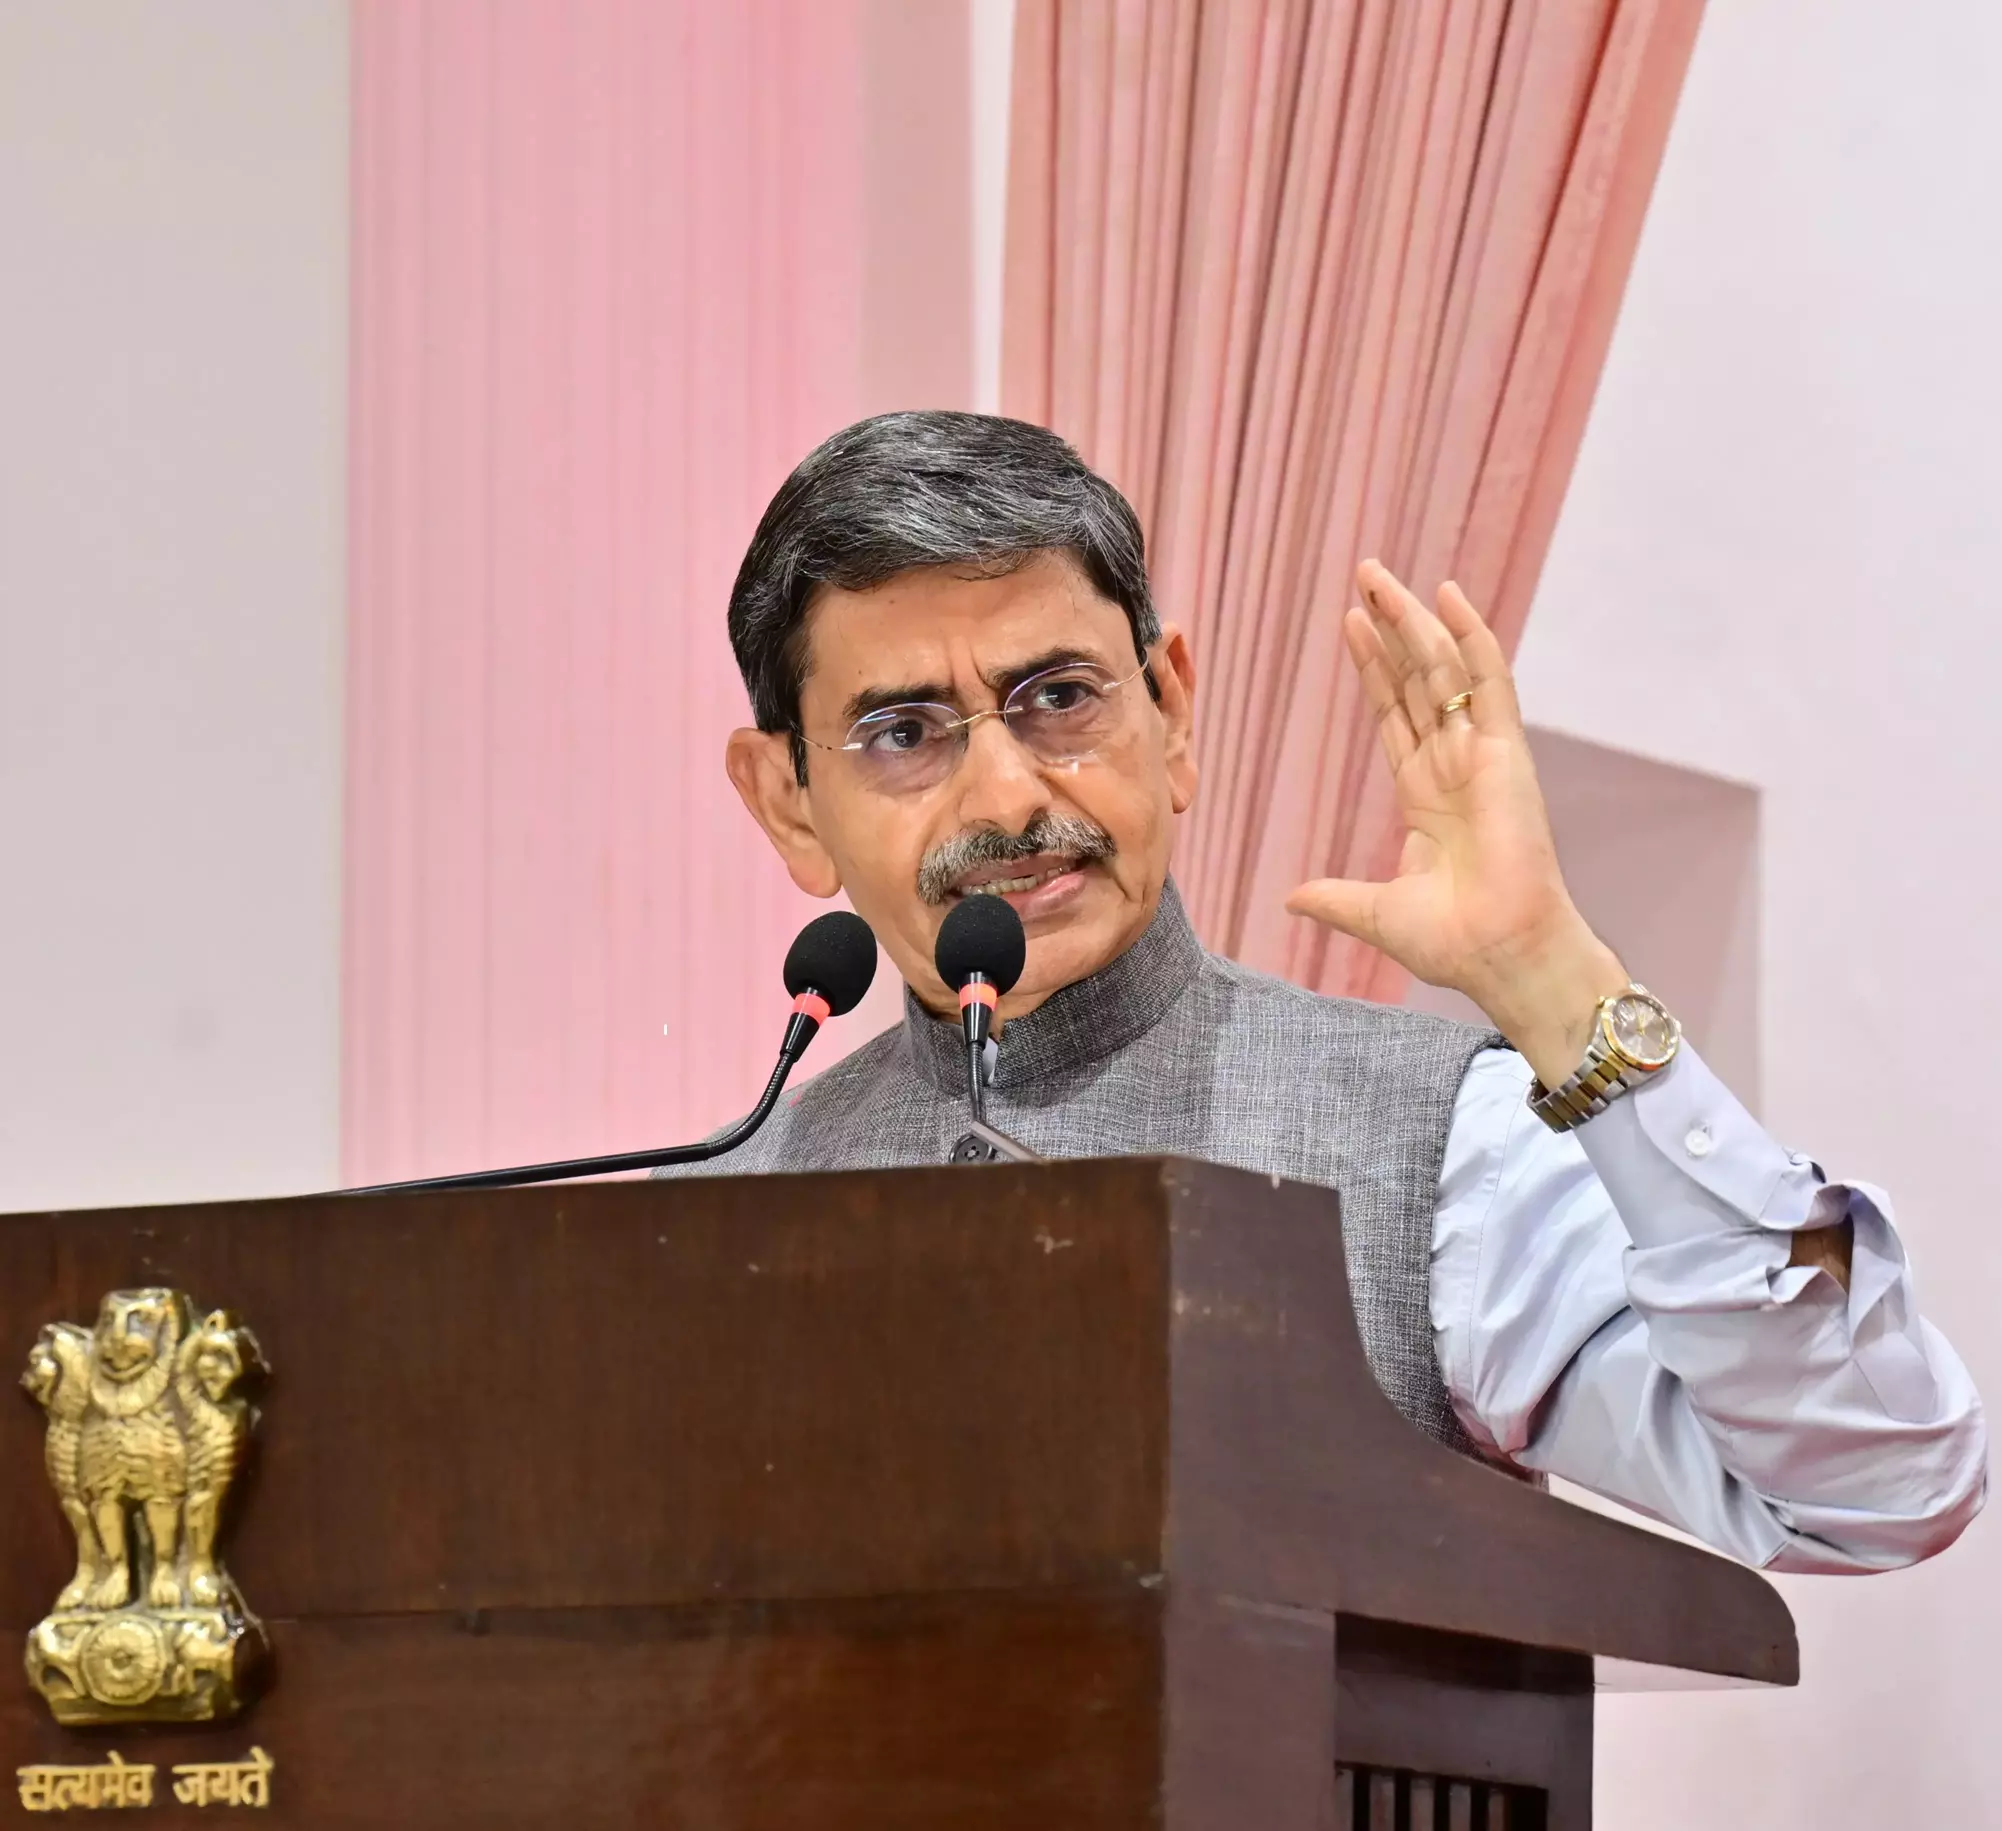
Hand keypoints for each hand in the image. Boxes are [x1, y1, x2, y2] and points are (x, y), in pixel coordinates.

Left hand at [1285, 561, 1626, 1086]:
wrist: (1502, 954)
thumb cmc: (1456, 942)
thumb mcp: (1377, 912)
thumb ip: (1336, 897)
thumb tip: (1292, 899)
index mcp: (1426, 798)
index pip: (1396, 715)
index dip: (1374, 670)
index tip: (1352, 626)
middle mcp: (1454, 767)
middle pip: (1417, 679)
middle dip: (1391, 628)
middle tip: (1365, 576)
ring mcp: (1482, 755)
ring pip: (1443, 669)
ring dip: (1414, 620)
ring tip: (1381, 576)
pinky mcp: (1508, 753)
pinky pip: (1490, 681)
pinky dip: (1471, 636)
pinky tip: (1449, 595)